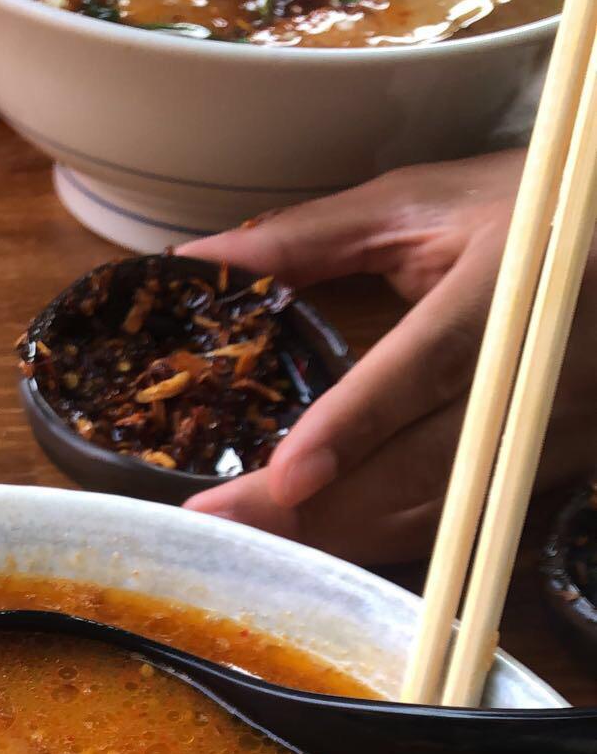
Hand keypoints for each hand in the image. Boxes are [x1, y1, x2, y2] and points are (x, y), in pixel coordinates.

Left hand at [175, 151, 596, 565]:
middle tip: (220, 531)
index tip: (283, 476)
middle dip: (320, 513)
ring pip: (445, 515)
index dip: (354, 427)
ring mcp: (553, 434)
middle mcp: (540, 371)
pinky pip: (462, 528)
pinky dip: (386, 543)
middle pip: (426, 467)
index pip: (426, 367)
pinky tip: (320, 550)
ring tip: (248, 546)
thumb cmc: (528, 210)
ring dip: (345, 542)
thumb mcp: (426, 202)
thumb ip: (314, 234)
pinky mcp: (554, 472)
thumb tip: (200, 257)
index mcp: (509, 283)